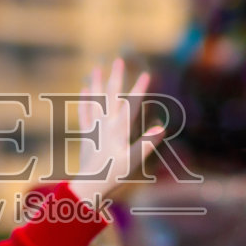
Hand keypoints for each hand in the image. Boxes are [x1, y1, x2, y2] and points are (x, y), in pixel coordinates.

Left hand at [68, 58, 163, 206]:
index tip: (147, 74)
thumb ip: (147, 143)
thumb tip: (161, 127)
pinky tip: (84, 90)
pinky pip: (84, 113)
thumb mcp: (134, 161)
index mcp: (119, 130)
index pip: (131, 105)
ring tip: (96, 68)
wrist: (89, 184)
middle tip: (118, 60)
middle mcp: (106, 124)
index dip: (140, 89)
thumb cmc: (114, 174)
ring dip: (96, 83)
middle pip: (111, 96)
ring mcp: (94, 127)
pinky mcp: (86, 133)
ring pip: (95, 101)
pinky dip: (84, 101)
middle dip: (116, 77)